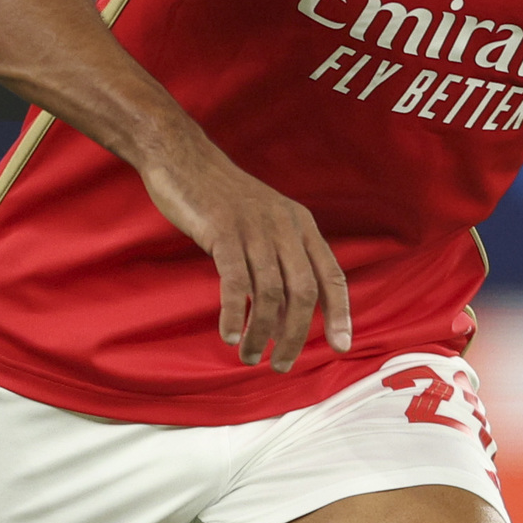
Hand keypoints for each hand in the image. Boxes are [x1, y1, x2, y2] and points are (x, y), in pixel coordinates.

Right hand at [137, 133, 352, 371]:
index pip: (331, 275)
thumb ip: (278, 254)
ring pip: (270, 293)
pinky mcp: (223, 231)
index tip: (340, 345)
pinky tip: (229, 335)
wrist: (181, 157)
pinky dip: (236, 314)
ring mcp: (254, 228)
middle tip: (281, 364)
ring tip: (249, 356)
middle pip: (303, 292)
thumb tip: (286, 308)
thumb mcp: (262, 219)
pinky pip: (236, 282)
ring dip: (262, 334)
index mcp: (300, 224)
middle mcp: (284, 226)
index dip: (340, 313)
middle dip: (296, 336)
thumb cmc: (219, 197)